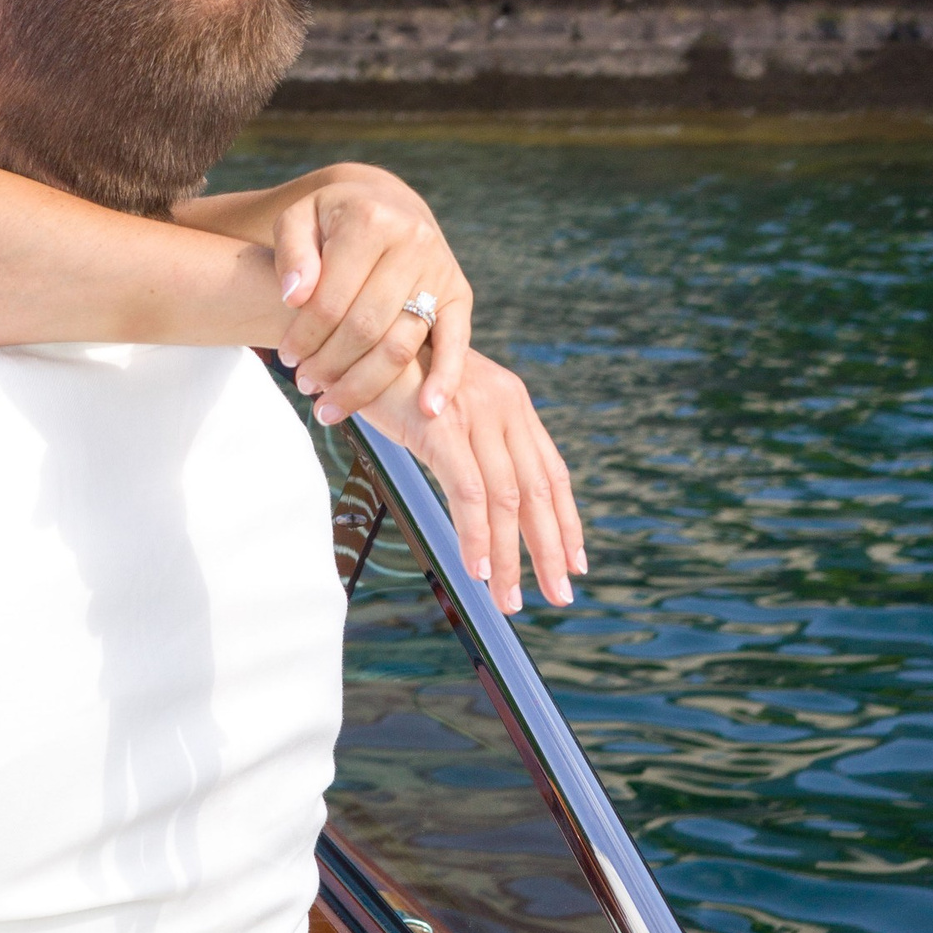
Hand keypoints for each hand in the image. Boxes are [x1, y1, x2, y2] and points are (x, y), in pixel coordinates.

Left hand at [268, 166, 471, 421]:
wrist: (387, 202)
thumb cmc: (332, 219)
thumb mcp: (298, 220)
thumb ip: (292, 254)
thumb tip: (294, 296)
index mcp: (370, 221)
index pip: (331, 298)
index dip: (304, 336)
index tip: (286, 358)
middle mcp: (413, 242)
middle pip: (366, 326)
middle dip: (331, 365)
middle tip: (305, 385)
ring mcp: (441, 269)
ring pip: (402, 343)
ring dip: (366, 384)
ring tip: (332, 405)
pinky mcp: (460, 293)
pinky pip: (456, 342)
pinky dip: (445, 378)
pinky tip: (428, 410)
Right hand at [355, 353, 584, 612]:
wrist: (357, 334)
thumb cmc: (395, 375)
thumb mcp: (448, 404)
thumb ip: (473, 439)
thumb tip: (482, 495)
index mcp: (512, 401)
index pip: (551, 471)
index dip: (567, 520)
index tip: (576, 562)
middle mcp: (504, 404)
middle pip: (538, 491)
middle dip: (551, 549)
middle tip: (560, 595)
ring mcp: (475, 413)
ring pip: (506, 500)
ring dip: (510, 556)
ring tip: (508, 598)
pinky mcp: (442, 426)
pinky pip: (468, 491)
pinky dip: (476, 534)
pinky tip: (477, 567)